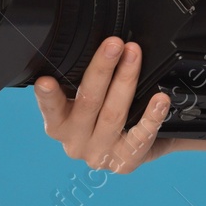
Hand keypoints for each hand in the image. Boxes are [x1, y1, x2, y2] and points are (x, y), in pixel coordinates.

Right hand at [34, 38, 173, 172]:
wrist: (137, 148)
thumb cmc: (107, 115)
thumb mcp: (91, 100)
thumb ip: (87, 81)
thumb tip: (101, 44)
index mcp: (60, 124)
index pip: (52, 108)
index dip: (48, 96)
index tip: (45, 80)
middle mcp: (76, 142)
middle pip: (88, 103)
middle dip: (101, 70)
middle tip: (114, 44)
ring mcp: (100, 154)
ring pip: (113, 114)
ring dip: (125, 81)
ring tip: (134, 55)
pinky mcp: (125, 161)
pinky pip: (141, 136)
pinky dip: (152, 116)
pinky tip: (160, 100)